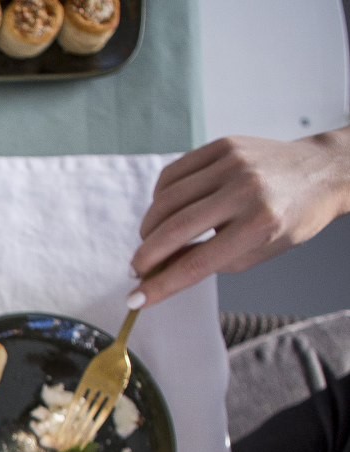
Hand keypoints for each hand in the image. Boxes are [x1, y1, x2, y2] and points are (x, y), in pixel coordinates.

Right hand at [131, 129, 349, 307]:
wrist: (322, 171)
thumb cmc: (291, 217)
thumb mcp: (257, 251)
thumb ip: (209, 260)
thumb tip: (161, 270)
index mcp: (260, 225)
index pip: (197, 263)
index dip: (161, 284)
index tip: (136, 299)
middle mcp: (245, 191)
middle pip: (174, 230)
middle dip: (146, 256)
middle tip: (137, 269)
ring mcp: (232, 164)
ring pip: (166, 200)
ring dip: (149, 227)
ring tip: (152, 240)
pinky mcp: (223, 146)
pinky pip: (172, 174)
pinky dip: (159, 198)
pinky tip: (164, 210)